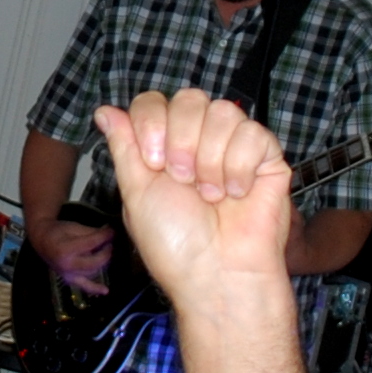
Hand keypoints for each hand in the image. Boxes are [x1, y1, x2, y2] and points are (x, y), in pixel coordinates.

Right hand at [42, 211, 117, 293]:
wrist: (42, 241)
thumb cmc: (58, 232)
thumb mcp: (75, 227)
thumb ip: (92, 233)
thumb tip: (110, 234)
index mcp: (67, 249)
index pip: (92, 243)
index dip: (105, 236)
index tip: (112, 231)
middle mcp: (68, 265)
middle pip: (96, 261)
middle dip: (107, 251)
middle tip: (110, 242)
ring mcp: (69, 275)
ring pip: (94, 271)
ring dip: (103, 262)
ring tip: (106, 251)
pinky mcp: (70, 280)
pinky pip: (84, 286)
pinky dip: (95, 289)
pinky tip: (105, 291)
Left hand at [90, 89, 293, 309]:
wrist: (217, 274)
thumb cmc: (176, 244)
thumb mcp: (136, 192)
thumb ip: (124, 146)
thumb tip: (104, 111)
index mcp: (164, 148)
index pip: (154, 102)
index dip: (152, 122)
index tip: (153, 161)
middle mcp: (199, 143)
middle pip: (189, 98)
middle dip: (181, 140)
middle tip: (183, 180)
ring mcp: (234, 148)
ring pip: (223, 111)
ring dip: (211, 158)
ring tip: (211, 196)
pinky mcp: (267, 158)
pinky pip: (253, 133)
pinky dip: (240, 166)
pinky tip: (237, 194)